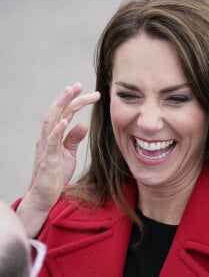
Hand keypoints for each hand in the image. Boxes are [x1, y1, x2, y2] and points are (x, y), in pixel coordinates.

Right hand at [16, 82, 99, 236]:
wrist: (45, 195)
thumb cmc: (56, 172)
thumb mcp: (69, 153)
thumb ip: (74, 138)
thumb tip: (83, 123)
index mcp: (55, 134)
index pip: (66, 113)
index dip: (76, 101)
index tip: (91, 93)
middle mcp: (48, 137)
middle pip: (57, 112)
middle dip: (68, 97)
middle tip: (80, 85)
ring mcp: (46, 147)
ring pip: (50, 121)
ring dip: (60, 106)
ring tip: (70, 92)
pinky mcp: (47, 159)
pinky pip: (50, 142)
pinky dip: (56, 130)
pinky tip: (64, 121)